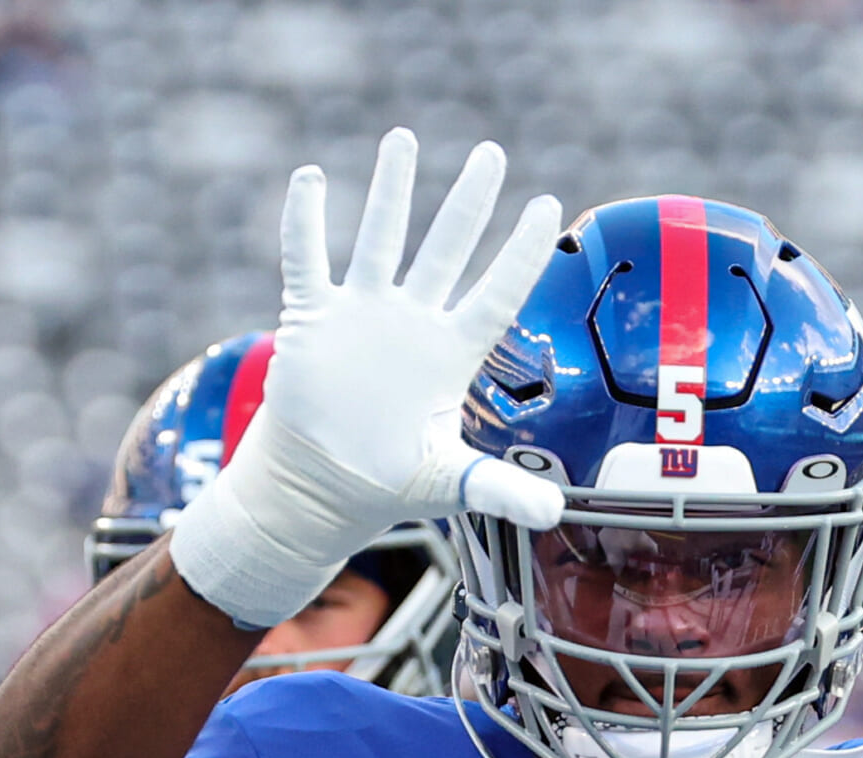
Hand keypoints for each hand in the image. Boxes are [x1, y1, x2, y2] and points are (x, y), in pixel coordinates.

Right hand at [172, 128, 563, 627]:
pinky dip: (306, 221)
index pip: (498, 291)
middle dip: (468, 200)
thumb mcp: (452, 485)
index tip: (548, 206)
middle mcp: (414, 323)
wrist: (320, 488)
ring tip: (402, 137)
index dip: (522, 251)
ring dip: (391, 190)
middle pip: (447, 247)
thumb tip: (556, 514)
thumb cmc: (389, 484)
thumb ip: (502, 491)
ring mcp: (364, 315)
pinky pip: (308, 259)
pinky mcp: (314, 319)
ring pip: (381, 237)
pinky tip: (310, 177)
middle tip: (492, 152)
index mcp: (453, 354)